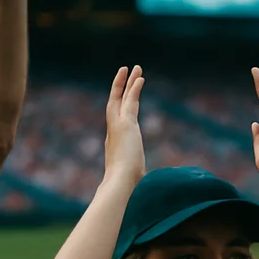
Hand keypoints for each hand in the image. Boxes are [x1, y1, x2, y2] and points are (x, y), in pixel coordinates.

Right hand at [104, 66, 145, 182]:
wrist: (120, 184)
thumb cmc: (127, 187)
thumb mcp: (134, 181)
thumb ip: (137, 180)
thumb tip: (146, 191)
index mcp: (115, 144)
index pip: (118, 121)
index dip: (121, 107)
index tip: (125, 98)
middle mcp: (113, 132)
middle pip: (116, 104)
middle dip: (121, 88)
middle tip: (126, 73)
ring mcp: (117, 126)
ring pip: (122, 98)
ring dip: (128, 82)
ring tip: (134, 67)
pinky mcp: (125, 124)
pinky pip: (130, 100)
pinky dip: (134, 88)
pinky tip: (140, 77)